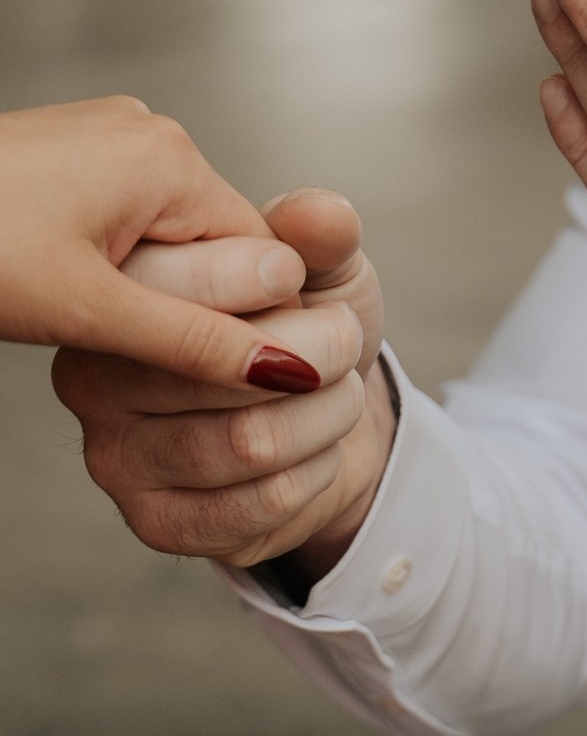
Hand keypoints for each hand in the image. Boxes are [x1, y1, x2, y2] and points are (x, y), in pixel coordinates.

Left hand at [0, 96, 310, 383]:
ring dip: (143, 281)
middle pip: (216, 241)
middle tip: (117, 336)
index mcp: (172, 159)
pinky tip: (60, 280)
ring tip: (79, 308)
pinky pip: (125, 212)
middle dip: (184, 298)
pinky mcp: (75, 148)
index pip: (262, 254)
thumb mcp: (89, 311)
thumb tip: (286, 370)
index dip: (245, 319)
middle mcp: (152, 132)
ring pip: (167, 231)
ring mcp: (110, 134)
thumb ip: (195, 341)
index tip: (209, 369)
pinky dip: (108, 256)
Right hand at [53, 189, 396, 573]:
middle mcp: (95, 375)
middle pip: (222, 368)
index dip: (274, 281)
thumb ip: (317, 234)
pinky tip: (315, 450)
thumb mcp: (320, 267)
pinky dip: (317, 469)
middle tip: (342, 344)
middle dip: (319, 353)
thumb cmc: (306, 328)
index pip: (186, 283)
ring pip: (251, 441)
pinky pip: (261, 501)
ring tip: (338, 393)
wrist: (325, 420)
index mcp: (119, 293)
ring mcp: (117, 456)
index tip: (303, 282)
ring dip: (327, 415)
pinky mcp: (156, 522)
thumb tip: (322, 214)